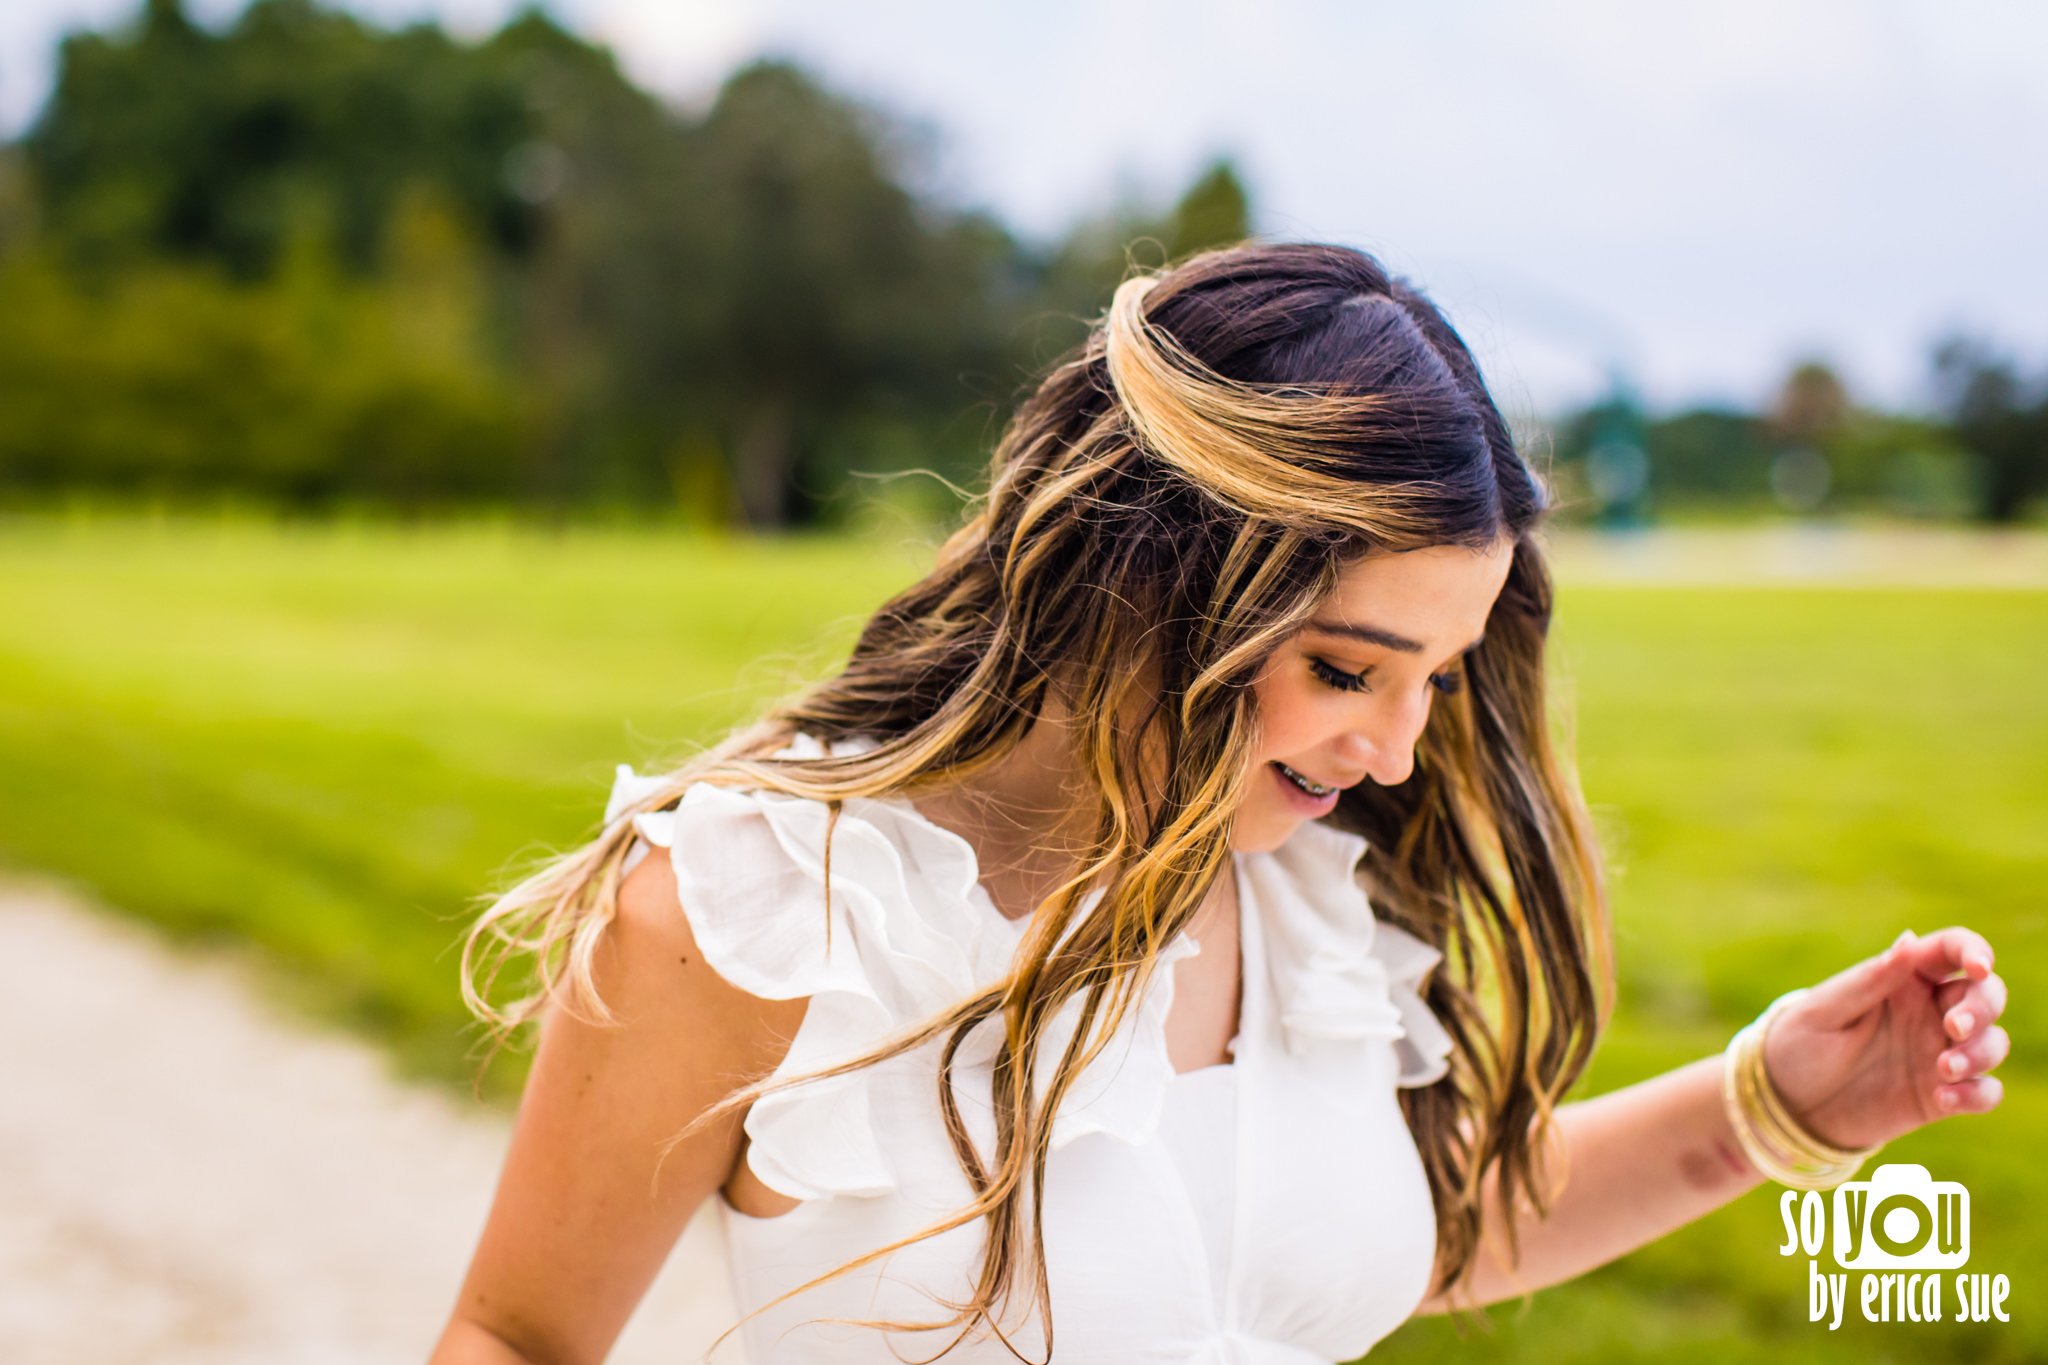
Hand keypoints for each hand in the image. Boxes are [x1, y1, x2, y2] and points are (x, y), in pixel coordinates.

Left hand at [1756, 927, 2008, 1151]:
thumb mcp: (1823, 1011)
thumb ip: (1869, 980)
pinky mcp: (1942, 1095)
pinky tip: (1944, 1099)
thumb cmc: (1800, 1044)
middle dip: (1983, 1007)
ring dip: (1981, 1053)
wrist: (1787, 1104)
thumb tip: (1909, 941)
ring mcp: (1939, 1053)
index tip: (1979, 967)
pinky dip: (1977, 1094)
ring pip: (1993, 1042)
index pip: (1952, 950)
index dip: (1975, 951)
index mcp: (1902, 978)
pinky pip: (1984, 1092)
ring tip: (1944, 1070)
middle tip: (1953, 1027)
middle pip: (1987, 994)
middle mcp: (1929, 1011)